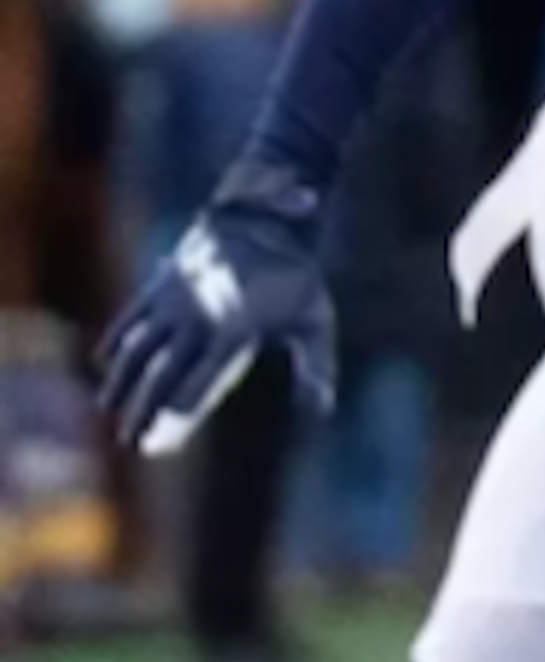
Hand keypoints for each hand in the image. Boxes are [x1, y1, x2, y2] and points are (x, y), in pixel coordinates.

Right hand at [97, 166, 335, 456]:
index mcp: (235, 334)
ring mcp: (174, 303)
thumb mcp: (313, 319)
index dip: (177, 420)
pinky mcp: (159, 285)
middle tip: (131, 443)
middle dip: (143, 413)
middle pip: (161, 378)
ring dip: (121, 384)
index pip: (199, 387)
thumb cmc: (294, 276)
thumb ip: (316, 365)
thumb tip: (321, 408)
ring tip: (110, 412)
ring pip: (137, 352)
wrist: (265, 216)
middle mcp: (199, 322)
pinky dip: (116, 341)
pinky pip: (130, 318)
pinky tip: (106, 363)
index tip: (159, 446)